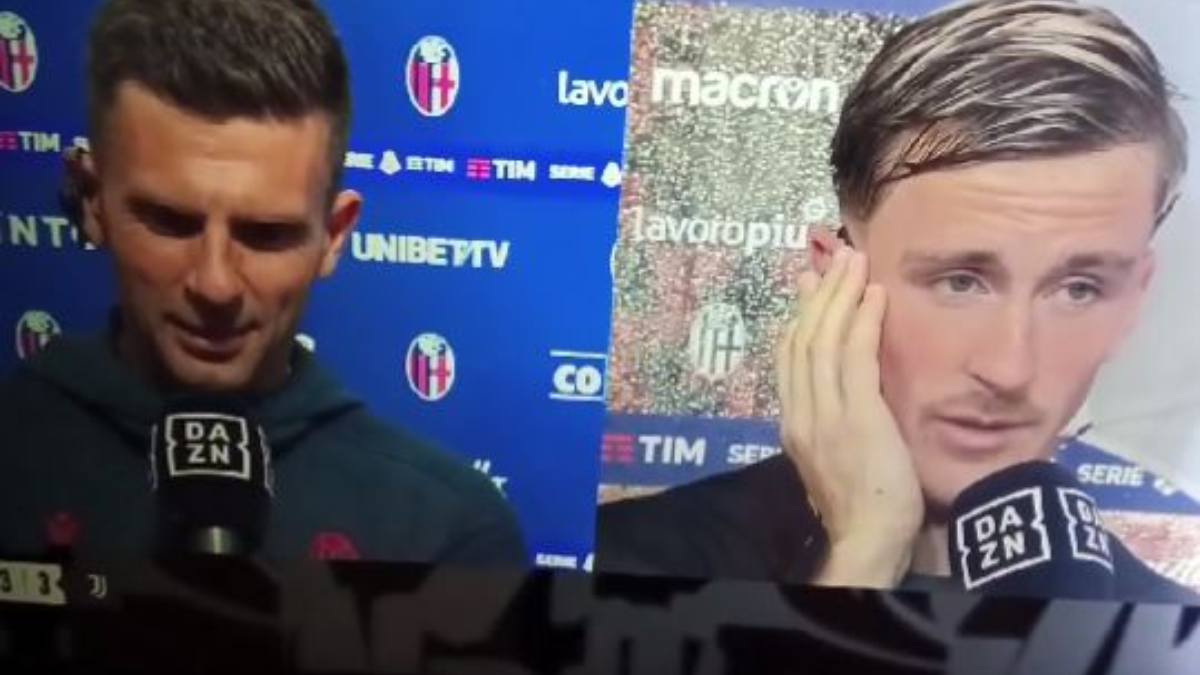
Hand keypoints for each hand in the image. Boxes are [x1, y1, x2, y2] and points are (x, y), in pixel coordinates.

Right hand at [776, 248, 923, 587]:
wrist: (869, 538)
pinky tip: (873, 296)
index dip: (800, 316)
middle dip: (820, 294)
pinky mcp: (856, 417)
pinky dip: (862, 321)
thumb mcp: (831, 457)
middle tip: (836, 256)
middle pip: (802, 340)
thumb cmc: (860, 505)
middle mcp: (801, 413)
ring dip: (840, 296)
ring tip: (855, 262)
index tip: (811, 283)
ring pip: (824, 340)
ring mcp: (825, 414)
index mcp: (792, 423)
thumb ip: (827, 421)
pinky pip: (855, 358)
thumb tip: (834, 389)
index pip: (789, 358)